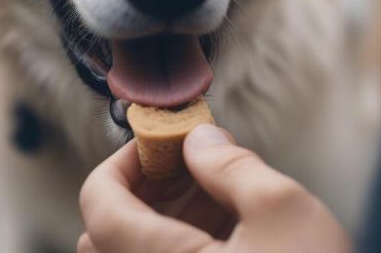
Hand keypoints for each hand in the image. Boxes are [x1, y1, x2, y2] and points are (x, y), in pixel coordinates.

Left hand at [78, 124, 350, 252]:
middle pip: (108, 235)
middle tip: (187, 165)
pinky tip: (226, 229)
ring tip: (214, 193)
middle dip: (145, 188)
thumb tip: (198, 138)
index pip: (99, 205)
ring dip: (164, 217)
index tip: (157, 142)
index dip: (121, 162)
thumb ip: (228, 164)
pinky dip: (182, 245)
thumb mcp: (281, 209)